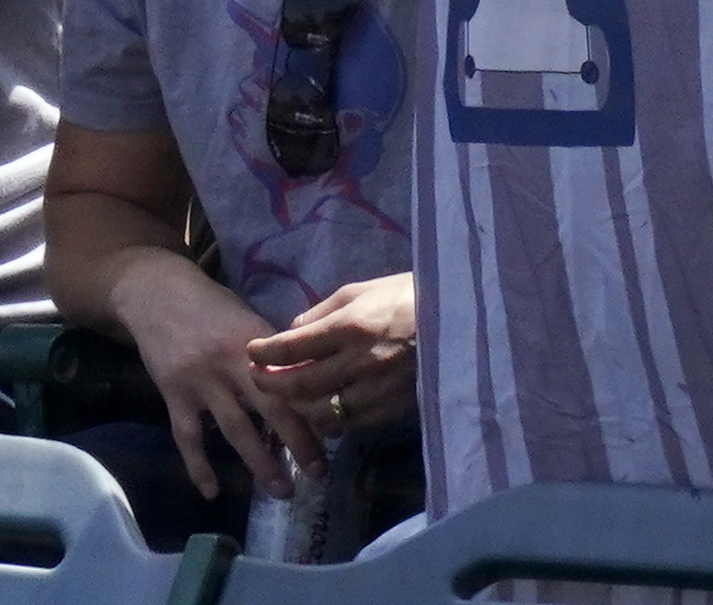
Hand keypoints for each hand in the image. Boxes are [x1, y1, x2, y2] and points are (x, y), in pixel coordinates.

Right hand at [111, 247, 327, 497]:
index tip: (337, 430)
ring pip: (236, 429)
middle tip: (318, 472)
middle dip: (298, 442)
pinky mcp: (174, 395)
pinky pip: (188, 438)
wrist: (158, 295)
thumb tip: (307, 377)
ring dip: (260, 462)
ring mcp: (201, 381)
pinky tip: (212, 492)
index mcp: (258, 338)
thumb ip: (271, 349)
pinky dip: (199, 467)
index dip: (314, 405)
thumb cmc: (211, 305)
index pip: (293, 378)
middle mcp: (233, 361)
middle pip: (271, 407)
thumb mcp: (248, 316)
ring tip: (281, 489)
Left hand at [248, 273, 416, 449]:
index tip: (252, 353)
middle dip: (272, 384)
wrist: (460, 322)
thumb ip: (325, 311)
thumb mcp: (365, 289)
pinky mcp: (388, 410)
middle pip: (300, 386)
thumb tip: (295, 330)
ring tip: (287, 396)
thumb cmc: (410, 295)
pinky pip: (347, 423)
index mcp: (352, 326)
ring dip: (297, 407)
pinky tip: (321, 409)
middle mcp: (358, 363)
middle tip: (257, 379)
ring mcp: (374, 391)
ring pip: (319, 413)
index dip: (266, 352)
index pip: (294, 346)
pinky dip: (327, 419)